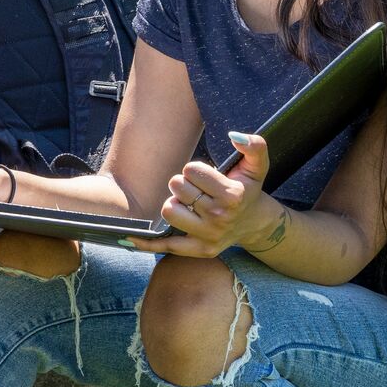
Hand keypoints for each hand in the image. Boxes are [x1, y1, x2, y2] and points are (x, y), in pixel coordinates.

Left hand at [134, 131, 280, 257]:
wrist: (254, 222)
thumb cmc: (248, 188)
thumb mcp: (257, 166)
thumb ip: (254, 146)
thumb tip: (236, 136)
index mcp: (232, 195)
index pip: (190, 171)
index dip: (194, 170)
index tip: (205, 176)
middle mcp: (220, 217)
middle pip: (177, 188)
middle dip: (183, 184)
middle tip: (196, 189)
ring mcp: (209, 236)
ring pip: (169, 210)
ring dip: (174, 203)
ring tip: (188, 203)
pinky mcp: (199, 249)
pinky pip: (166, 246)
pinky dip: (147, 242)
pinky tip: (129, 237)